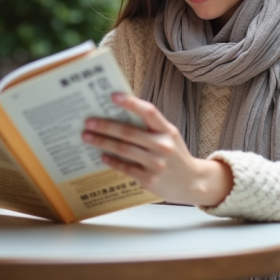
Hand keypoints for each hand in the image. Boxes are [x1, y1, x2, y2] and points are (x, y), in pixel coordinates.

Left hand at [82, 93, 232, 206]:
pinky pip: (125, 167)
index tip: (112, 96)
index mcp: (168, 130)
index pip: (149, 112)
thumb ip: (150, 127)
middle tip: (88, 122)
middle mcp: (163, 145)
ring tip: (88, 137)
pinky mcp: (150, 179)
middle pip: (129, 132)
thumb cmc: (175, 155)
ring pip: (123, 149)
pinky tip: (102, 156)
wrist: (192, 182)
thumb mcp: (169, 136)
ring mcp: (156, 163)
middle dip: (106, 126)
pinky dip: (112, 160)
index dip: (131, 103)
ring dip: (102, 142)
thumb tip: (119, 115)